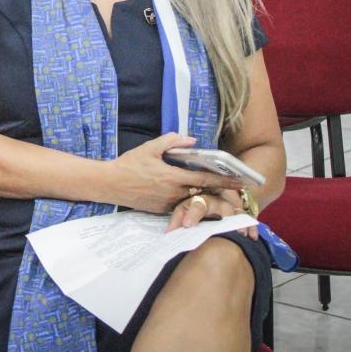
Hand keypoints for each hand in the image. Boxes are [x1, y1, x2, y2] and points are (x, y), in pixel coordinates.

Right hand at [108, 134, 244, 214]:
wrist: (110, 184)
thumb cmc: (129, 164)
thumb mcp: (149, 148)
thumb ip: (172, 142)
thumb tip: (192, 140)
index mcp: (172, 177)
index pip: (205, 180)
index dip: (224, 181)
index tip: (240, 181)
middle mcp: (173, 193)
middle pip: (203, 194)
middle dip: (219, 192)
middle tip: (234, 189)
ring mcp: (167, 204)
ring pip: (192, 201)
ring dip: (205, 197)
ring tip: (217, 193)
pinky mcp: (161, 211)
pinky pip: (180, 206)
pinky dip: (189, 202)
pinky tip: (193, 198)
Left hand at [167, 188, 259, 239]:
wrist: (213, 195)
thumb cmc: (194, 207)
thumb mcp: (184, 210)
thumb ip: (177, 220)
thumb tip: (169, 234)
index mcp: (200, 200)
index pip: (196, 205)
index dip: (193, 214)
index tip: (188, 225)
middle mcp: (216, 201)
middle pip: (221, 207)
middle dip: (225, 217)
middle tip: (223, 229)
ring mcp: (230, 206)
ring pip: (236, 212)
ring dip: (239, 223)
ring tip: (242, 234)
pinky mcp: (240, 212)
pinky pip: (248, 218)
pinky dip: (251, 227)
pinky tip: (253, 237)